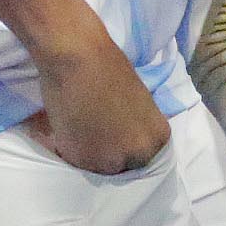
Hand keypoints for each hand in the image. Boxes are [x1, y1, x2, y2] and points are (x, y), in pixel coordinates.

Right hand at [25, 36, 172, 174]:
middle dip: (108, 156)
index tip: (113, 143)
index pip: (145, 161)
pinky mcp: (82, 160)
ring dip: (87, 155)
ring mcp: (111, 161)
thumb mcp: (138, 103)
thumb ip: (134, 128)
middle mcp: (139, 155)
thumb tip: (122, 139)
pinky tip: (66, 128)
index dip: (125, 152)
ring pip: (98, 169)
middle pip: (123, 168)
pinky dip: (68, 149)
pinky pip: (74, 162)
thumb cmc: (108, 67)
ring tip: (79, 130)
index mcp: (158, 139)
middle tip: (94, 137)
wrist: (78, 56)